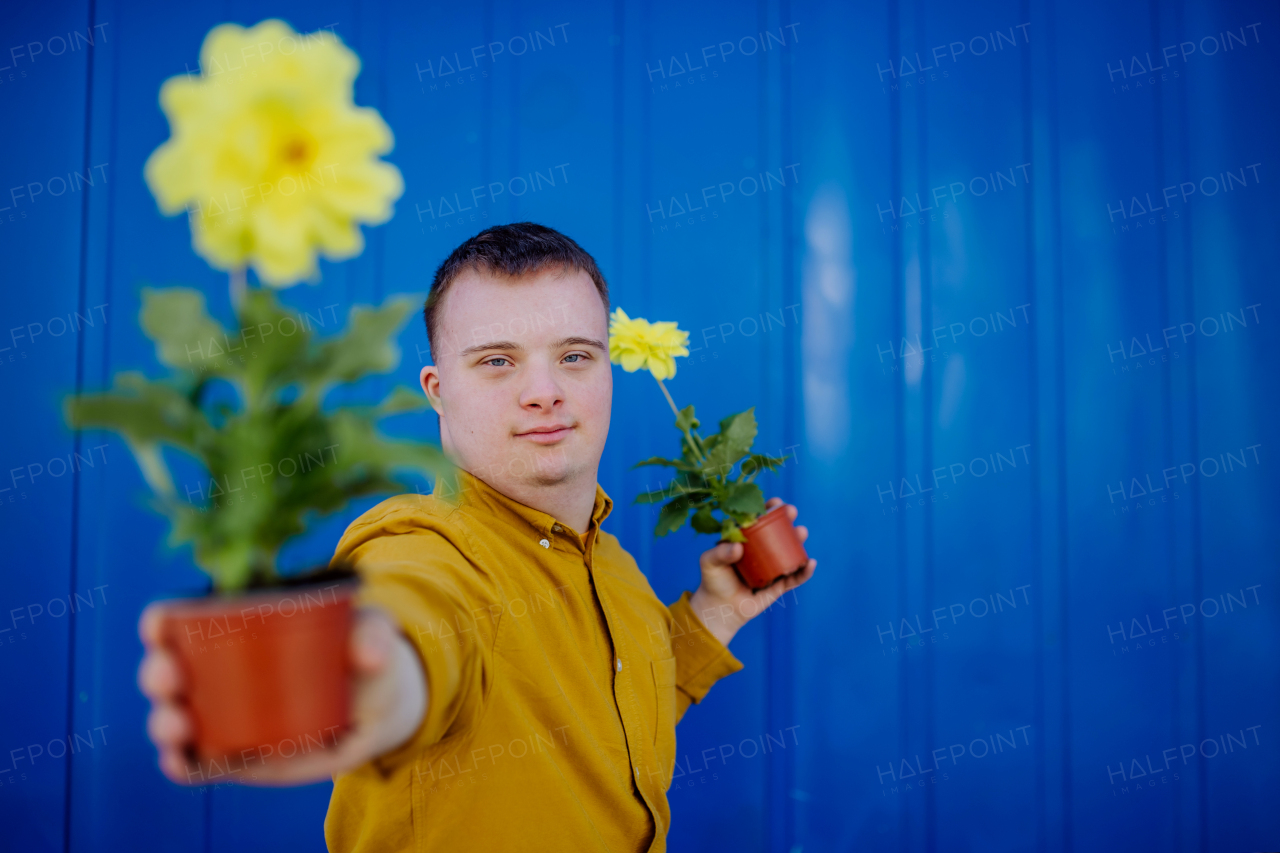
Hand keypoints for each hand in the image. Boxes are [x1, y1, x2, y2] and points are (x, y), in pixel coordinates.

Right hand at [138, 604, 427, 785]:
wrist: (379, 705)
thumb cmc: (363, 654)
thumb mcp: (371, 633)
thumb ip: (373, 634)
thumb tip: (371, 655)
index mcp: (238, 626)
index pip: (182, 618)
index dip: (162, 620)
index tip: (162, 625)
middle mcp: (217, 669)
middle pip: (166, 668)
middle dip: (157, 673)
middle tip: (173, 678)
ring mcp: (221, 714)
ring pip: (173, 718)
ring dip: (164, 722)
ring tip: (181, 726)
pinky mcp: (232, 754)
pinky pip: (195, 761)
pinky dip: (181, 764)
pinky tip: (184, 763)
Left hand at [688, 497, 816, 646]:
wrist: (720, 609)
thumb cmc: (713, 581)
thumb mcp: (710, 563)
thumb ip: (720, 554)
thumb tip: (738, 548)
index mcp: (746, 540)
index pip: (758, 520)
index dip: (768, 509)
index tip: (775, 503)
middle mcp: (762, 550)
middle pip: (778, 531)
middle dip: (787, 519)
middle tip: (791, 512)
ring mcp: (773, 566)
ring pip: (790, 550)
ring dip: (799, 539)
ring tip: (801, 532)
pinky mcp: (780, 585)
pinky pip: (796, 577)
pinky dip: (806, 571)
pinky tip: (811, 563)